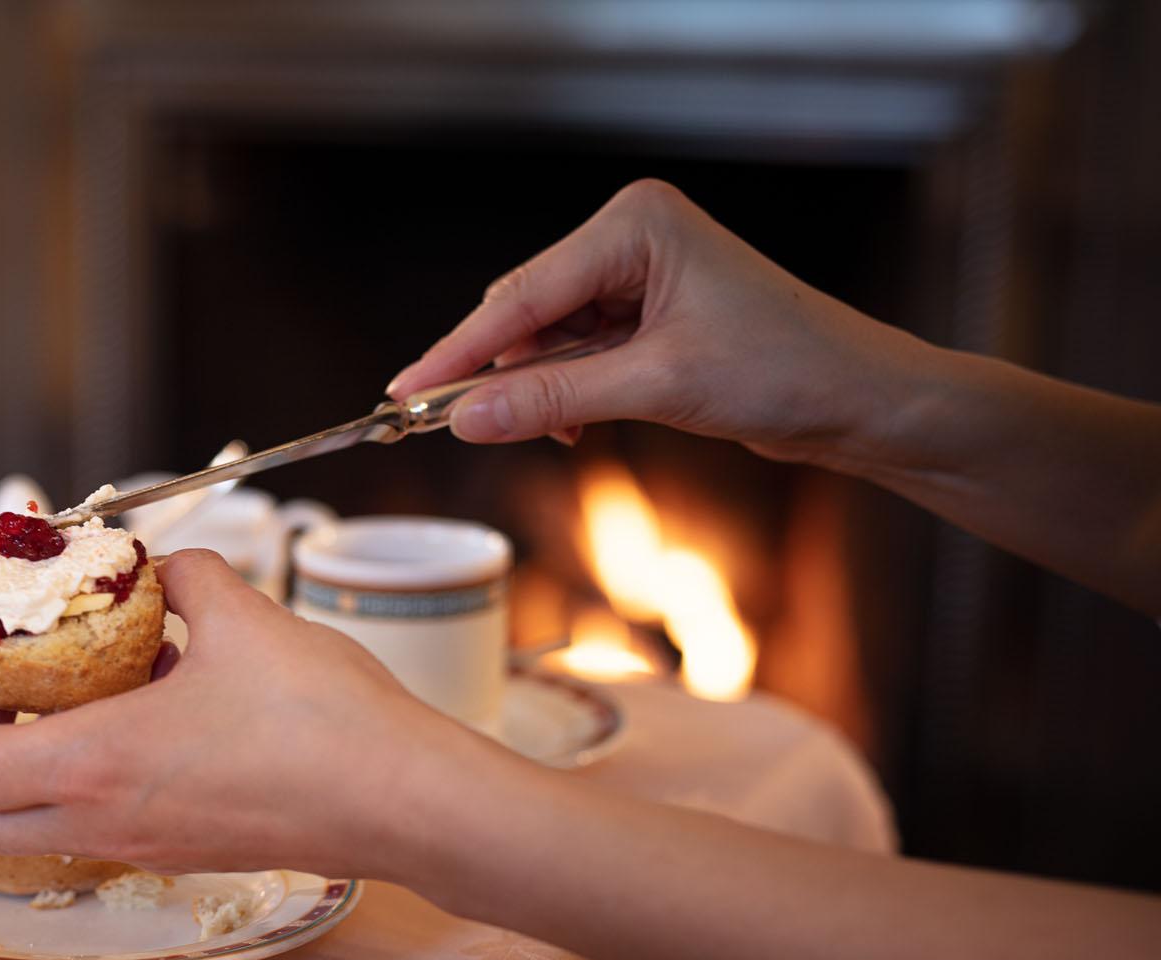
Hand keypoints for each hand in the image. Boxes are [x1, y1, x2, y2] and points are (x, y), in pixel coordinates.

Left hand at [0, 550, 515, 877]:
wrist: (404, 802)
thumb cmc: (323, 719)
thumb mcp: (241, 614)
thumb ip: (180, 577)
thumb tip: (157, 565)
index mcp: (90, 766)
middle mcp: (100, 821)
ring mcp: (140, 847)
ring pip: (28, 826)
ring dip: (19, 763)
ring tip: (68, 688)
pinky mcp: (182, 852)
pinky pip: (93, 823)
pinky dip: (82, 775)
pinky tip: (144, 707)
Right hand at [387, 178, 933, 467]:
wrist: (860, 401)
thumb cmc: (788, 370)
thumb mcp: (657, 386)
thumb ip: (553, 398)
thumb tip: (467, 417)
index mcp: (635, 224)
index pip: (522, 293)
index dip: (459, 350)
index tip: (405, 391)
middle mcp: (631, 237)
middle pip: (524, 312)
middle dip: (501, 373)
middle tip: (461, 425)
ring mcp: (637, 276)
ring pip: (544, 339)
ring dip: (539, 390)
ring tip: (564, 429)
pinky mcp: (645, 316)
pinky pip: (573, 354)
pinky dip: (565, 392)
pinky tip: (579, 420)